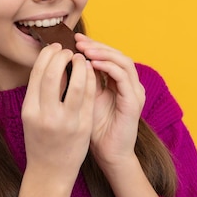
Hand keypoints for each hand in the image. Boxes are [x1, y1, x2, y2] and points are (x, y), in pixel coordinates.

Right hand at [21, 43, 96, 185]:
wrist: (51, 172)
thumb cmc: (40, 141)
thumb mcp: (31, 116)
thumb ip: (38, 93)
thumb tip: (50, 63)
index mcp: (30, 110)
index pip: (37, 73)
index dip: (47, 56)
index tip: (54, 48)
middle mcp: (46, 115)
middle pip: (53, 74)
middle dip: (62, 56)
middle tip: (68, 50)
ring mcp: (67, 121)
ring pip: (77, 83)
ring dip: (80, 65)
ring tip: (81, 59)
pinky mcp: (84, 126)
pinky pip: (90, 96)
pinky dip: (91, 79)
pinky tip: (90, 72)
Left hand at [75, 34, 144, 169]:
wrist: (109, 156)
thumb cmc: (94, 131)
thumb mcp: (84, 101)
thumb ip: (79, 83)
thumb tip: (62, 63)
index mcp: (118, 83)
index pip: (108, 56)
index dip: (92, 46)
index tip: (72, 40)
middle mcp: (129, 84)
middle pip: (117, 54)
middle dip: (96, 45)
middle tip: (78, 40)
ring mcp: (134, 92)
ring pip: (123, 61)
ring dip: (103, 53)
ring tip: (84, 49)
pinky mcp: (134, 102)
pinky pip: (123, 77)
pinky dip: (109, 67)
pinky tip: (93, 64)